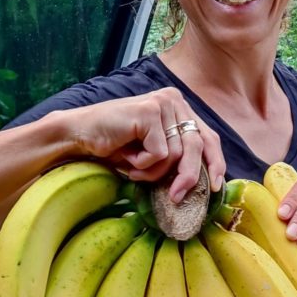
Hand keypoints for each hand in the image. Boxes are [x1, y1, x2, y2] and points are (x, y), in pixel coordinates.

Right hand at [64, 88, 224, 201]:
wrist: (80, 135)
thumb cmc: (115, 146)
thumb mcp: (153, 151)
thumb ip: (177, 156)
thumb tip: (207, 182)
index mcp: (179, 107)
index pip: (208, 136)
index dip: (215, 163)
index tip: (216, 186)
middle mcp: (174, 100)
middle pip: (196, 146)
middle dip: (188, 176)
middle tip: (175, 197)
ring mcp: (163, 103)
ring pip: (176, 154)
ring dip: (152, 170)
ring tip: (132, 164)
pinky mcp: (150, 111)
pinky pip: (159, 153)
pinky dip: (142, 163)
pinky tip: (125, 154)